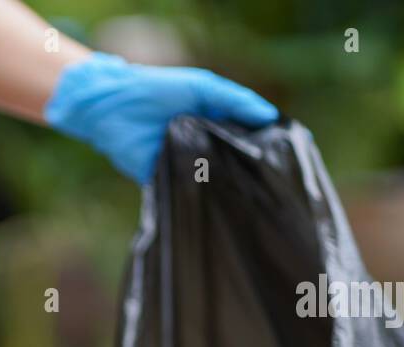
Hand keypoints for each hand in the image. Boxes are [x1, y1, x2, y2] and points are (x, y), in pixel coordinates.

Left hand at [45, 53, 278, 184]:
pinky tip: (213, 202)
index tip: (289, 157)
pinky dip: (196, 195)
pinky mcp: (164, 179)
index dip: (265, 147)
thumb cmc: (158, 90)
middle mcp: (204, 146)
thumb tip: (269, 116)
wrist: (114, 106)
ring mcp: (185, 164)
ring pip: (210, 180)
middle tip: (271, 184)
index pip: (247, 138)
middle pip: (232, 164)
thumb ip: (233, 100)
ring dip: (223, 186)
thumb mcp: (201, 87)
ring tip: (247, 196)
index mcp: (216, 123)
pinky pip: (184, 191)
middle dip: (248, 172)